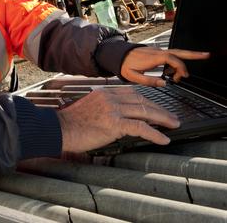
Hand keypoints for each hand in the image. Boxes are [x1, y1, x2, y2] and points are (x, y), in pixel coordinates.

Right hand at [57, 86, 179, 151]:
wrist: (59, 129)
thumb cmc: (70, 123)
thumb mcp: (89, 109)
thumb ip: (104, 108)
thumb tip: (119, 118)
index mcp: (103, 92)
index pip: (131, 93)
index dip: (147, 100)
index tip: (156, 107)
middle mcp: (109, 97)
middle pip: (141, 100)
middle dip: (159, 109)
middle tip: (171, 117)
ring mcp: (112, 109)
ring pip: (145, 111)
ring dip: (163, 119)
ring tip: (173, 125)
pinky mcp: (114, 123)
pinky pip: (141, 127)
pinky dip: (155, 134)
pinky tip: (164, 139)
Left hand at [121, 47, 209, 86]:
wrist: (117, 54)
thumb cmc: (124, 65)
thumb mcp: (133, 76)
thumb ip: (148, 81)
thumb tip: (164, 83)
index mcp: (153, 57)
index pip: (173, 60)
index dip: (180, 68)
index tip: (182, 77)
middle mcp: (157, 52)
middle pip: (179, 51)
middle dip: (193, 54)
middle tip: (206, 55)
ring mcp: (157, 51)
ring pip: (176, 52)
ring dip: (186, 58)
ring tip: (184, 73)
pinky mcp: (156, 52)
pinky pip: (170, 55)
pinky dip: (175, 62)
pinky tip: (170, 72)